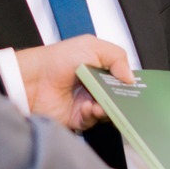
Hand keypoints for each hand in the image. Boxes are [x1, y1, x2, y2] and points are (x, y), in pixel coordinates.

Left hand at [16, 35, 132, 130]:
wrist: (32, 78)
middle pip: (118, 99)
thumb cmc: (56, 59)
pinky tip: (86, 108)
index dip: (130, 85)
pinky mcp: (77, 118)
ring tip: (99, 104)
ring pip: (107, 113)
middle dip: (121, 101)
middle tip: (121, 100)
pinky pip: (92, 122)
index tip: (137, 89)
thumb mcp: (91, 46)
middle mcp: (95, 88)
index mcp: (100, 70)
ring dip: (106, 109)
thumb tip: (131, 78)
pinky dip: (92, 116)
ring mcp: (87, 103)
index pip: (122, 80)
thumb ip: (117, 57)